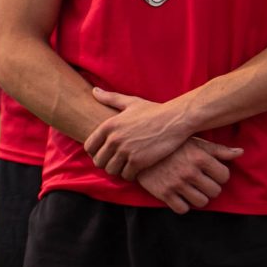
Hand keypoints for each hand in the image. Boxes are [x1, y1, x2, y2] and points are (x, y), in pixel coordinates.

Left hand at [83, 89, 197, 178]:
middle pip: (98, 161)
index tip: (105, 153)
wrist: (177, 119)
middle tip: (117, 162)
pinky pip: (126, 175)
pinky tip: (138, 170)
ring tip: (126, 167)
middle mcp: (114, 139)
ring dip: (118, 171)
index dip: (95, 152)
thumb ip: (110, 98)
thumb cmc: (155, 111)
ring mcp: (125, 151)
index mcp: (108, 126)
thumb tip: (94, 91)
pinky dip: (131, 175)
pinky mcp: (138, 161)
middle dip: (106, 163)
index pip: (89, 147)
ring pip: (111, 170)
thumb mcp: (132, 102)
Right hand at [135, 136, 240, 212]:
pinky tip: (181, 197)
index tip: (213, 174)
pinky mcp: (163, 193)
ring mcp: (177, 184)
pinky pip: (182, 209)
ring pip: (201, 202)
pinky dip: (183, 205)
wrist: (140, 149)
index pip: (224, 176)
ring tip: (194, 191)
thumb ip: (219, 150)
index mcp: (200, 158)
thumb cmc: (173, 146)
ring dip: (200, 198)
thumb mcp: (196, 143)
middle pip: (215, 191)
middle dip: (211, 188)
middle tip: (203, 184)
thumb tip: (240, 153)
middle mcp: (190, 172)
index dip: (220, 176)